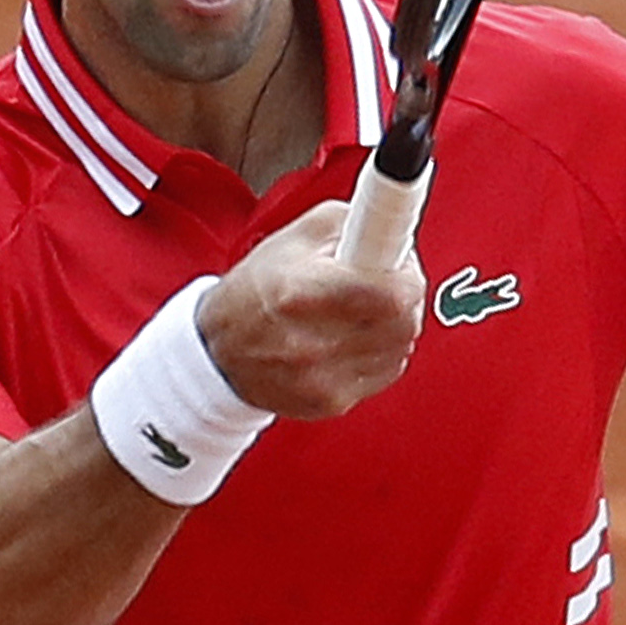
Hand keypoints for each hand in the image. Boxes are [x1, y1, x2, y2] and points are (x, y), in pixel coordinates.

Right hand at [199, 203, 423, 419]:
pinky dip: (381, 352)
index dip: (407, 275)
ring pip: (401, 348)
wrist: (219, 353)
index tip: (401, 265)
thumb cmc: (253, 292)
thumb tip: (392, 227)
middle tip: (386, 281)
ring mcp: (323, 378)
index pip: (392, 294)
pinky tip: (356, 337)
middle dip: (404, 296)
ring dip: (394, 325)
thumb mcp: (293, 237)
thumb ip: (348, 222)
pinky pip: (387, 372)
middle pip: (404, 322)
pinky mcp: (332, 402)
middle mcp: (312, 342)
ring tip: (364, 309)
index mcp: (302, 293)